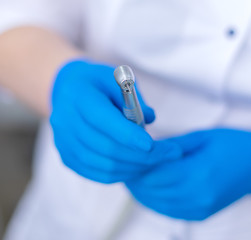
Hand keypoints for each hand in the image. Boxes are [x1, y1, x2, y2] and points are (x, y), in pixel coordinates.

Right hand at [50, 59, 181, 182]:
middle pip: (105, 146)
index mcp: (78, 95)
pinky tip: (139, 166)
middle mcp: (65, 121)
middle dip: (141, 155)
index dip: (128, 135)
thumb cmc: (100, 84)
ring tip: (157, 160)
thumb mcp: (118, 78)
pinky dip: (123, 173)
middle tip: (169, 154)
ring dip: (135, 166)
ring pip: (103, 164)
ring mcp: (63, 143)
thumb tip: (150, 119)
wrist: (68, 91)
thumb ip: (134, 98)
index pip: (102, 119)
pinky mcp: (67, 158)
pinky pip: (98, 174)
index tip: (153, 145)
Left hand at [126, 128, 250, 219]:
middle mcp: (198, 196)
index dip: (135, 166)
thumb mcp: (201, 137)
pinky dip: (153, 198)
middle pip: (151, 192)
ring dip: (141, 190)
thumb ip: (170, 147)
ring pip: (155, 204)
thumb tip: (144, 150)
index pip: (154, 175)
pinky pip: (166, 210)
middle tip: (125, 163)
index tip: (125, 154)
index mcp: (199, 173)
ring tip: (134, 173)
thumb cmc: (233, 145)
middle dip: (134, 178)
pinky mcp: (199, 215)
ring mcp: (199, 209)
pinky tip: (150, 185)